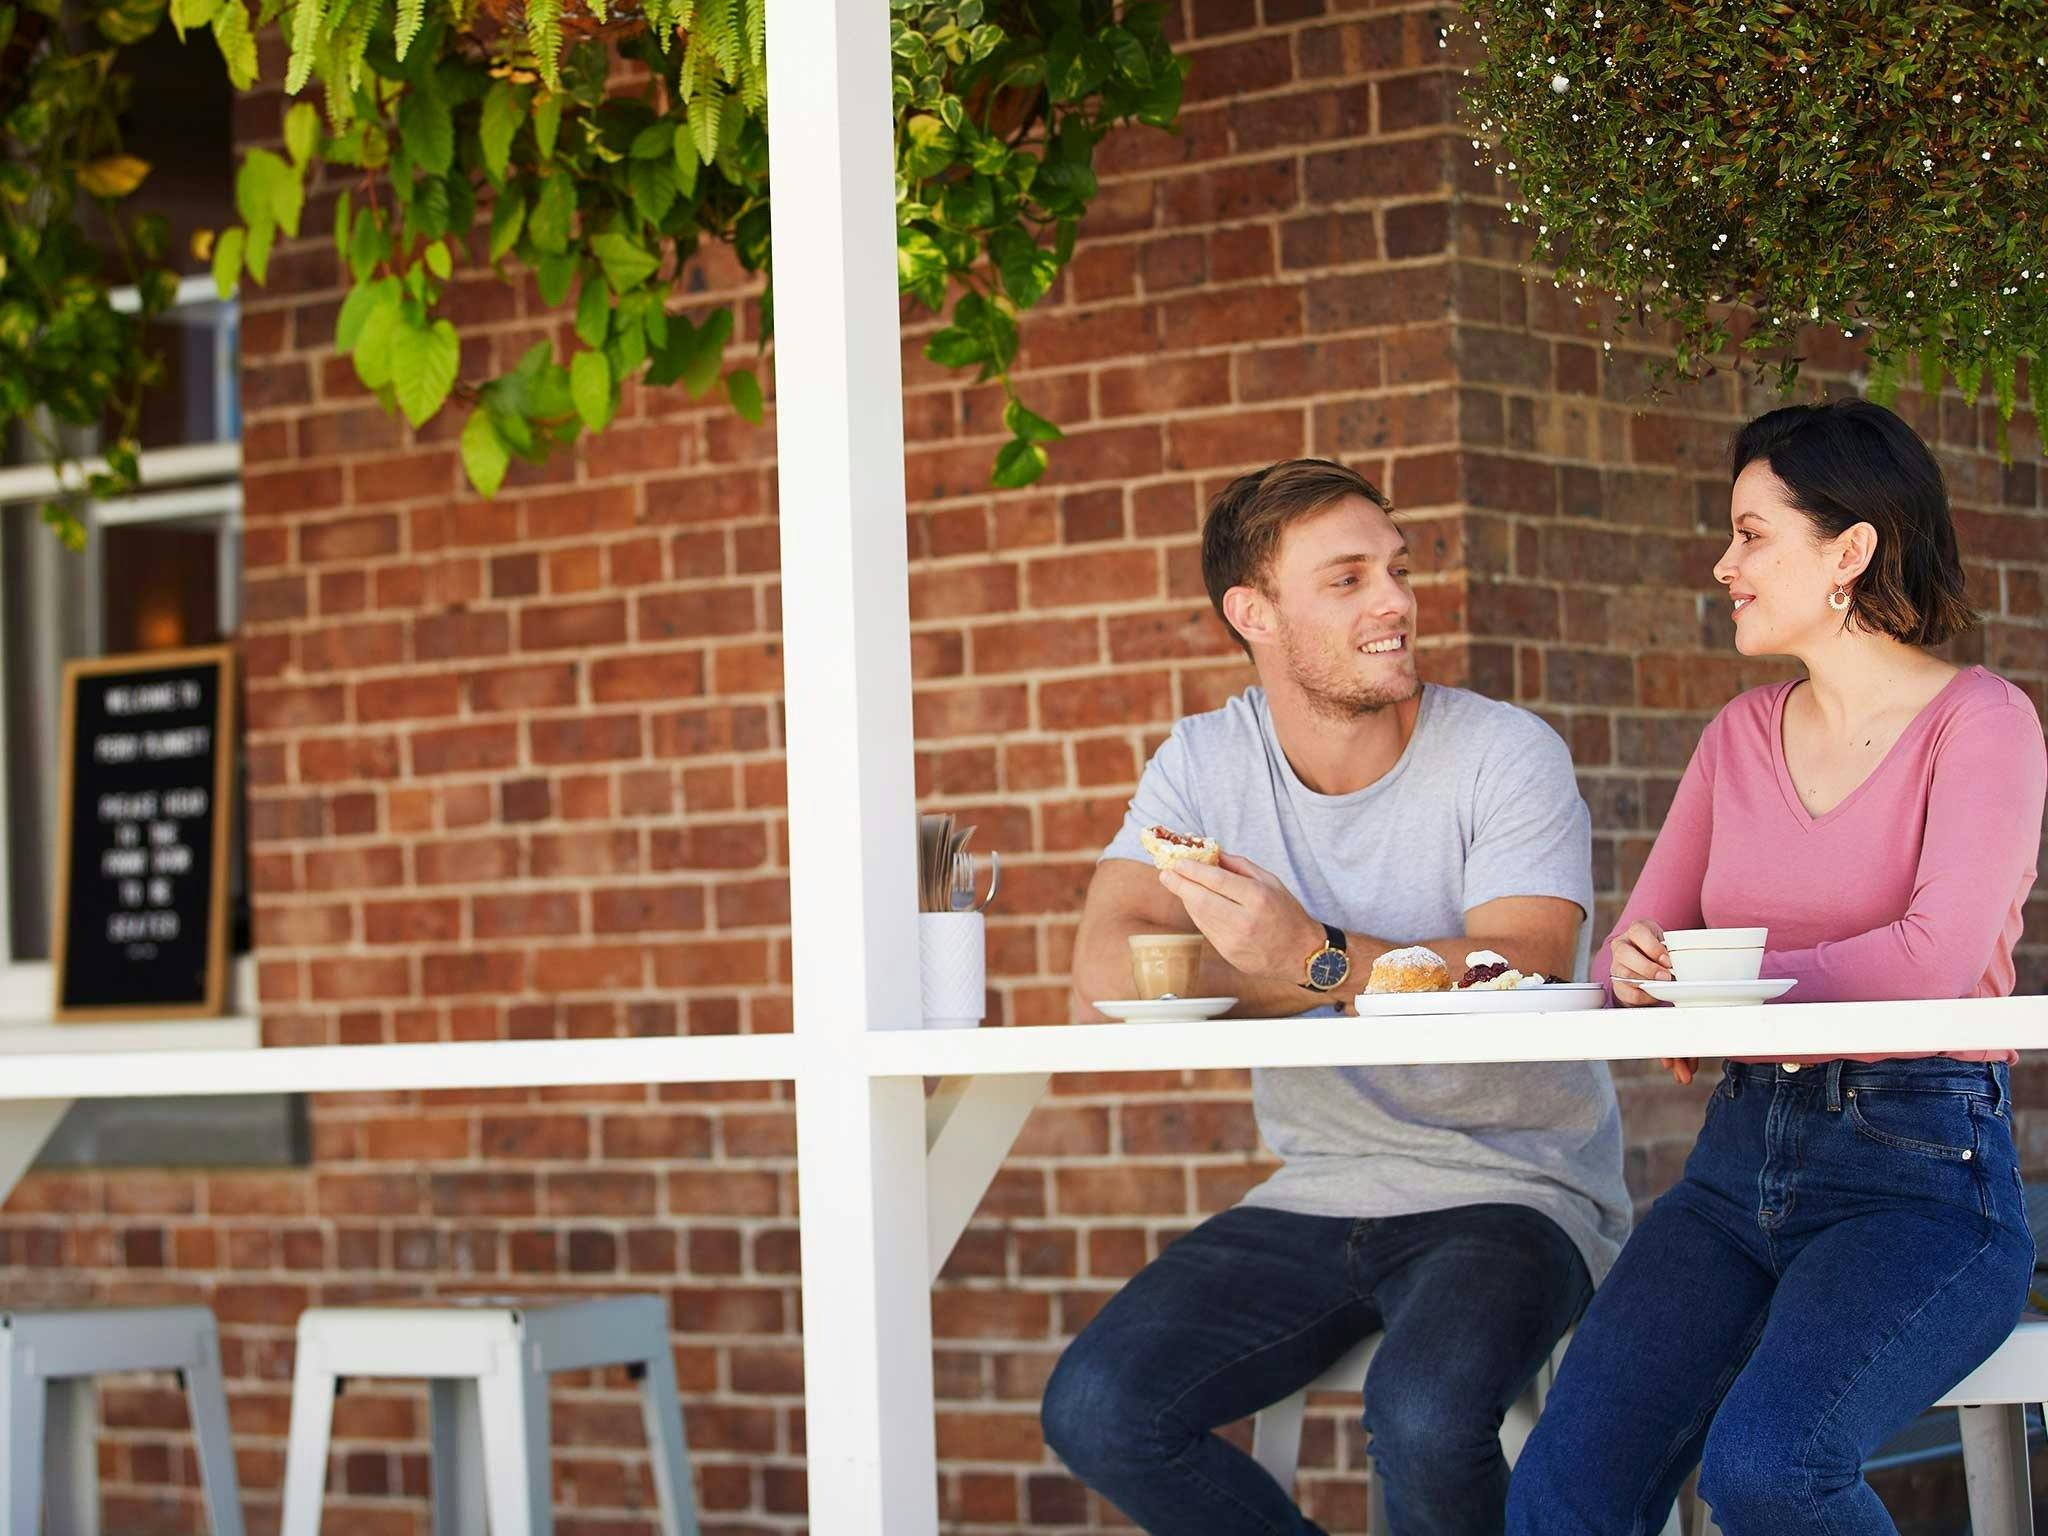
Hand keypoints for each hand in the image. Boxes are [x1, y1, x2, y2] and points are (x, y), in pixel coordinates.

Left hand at [1158, 853, 1321, 983]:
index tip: (1178, 862)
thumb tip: (1213, 853)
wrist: (1300, 953)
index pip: (1217, 881)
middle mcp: (1245, 921)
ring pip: (1200, 916)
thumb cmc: (1287, 914)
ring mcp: (1235, 940)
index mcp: (1258, 898)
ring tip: (1177, 884)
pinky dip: (1197, 914)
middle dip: (1179, 885)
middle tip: (1165, 873)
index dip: (1193, 870)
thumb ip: (1240, 866)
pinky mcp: (1229, 953)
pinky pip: (1206, 929)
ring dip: (1185, 898)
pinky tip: (1194, 902)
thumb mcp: (1271, 882)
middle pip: (1202, 900)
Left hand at [1609, 920, 1695, 1082]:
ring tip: (1669, 969)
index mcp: (1624, 991)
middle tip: (1666, 984)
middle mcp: (1620, 969)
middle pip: (1621, 977)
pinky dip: (1652, 943)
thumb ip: (1673, 1040)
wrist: (1655, 949)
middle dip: (1643, 982)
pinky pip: (1639, 932)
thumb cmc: (1664, 988)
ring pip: (1626, 954)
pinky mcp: (1638, 928)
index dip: (1639, 1001)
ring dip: (1648, 963)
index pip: (1625, 999)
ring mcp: (1625, 948)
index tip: (1657, 1001)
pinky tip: (1666, 953)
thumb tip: (1683, 1076)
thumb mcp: (1667, 1012)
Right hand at [1609, 920, 1670, 1006]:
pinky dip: (1643, 995)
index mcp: (1635, 931)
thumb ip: (1670, 951)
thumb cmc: (1659, 953)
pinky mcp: (1618, 984)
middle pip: (1625, 953)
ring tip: (1661, 986)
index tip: (1667, 960)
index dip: (1652, 947)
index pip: (1637, 932)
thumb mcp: (1666, 944)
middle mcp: (1621, 946)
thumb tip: (1680, 966)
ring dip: (1646, 982)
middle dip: (1648, 967)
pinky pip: (1627, 992)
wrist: (1648, 965)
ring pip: (1624, 974)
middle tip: (1665, 976)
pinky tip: (1654, 993)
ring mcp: (1617, 965)